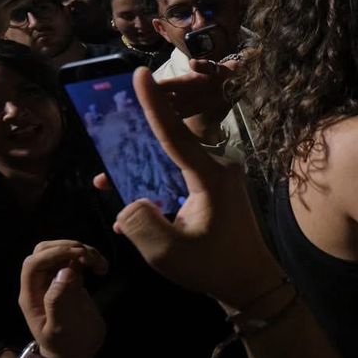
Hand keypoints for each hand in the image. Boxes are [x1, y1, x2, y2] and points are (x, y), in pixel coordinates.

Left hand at [18, 240, 108, 357]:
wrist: (75, 355)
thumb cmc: (65, 345)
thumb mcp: (60, 327)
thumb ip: (59, 300)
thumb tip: (65, 271)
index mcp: (31, 295)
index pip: (34, 263)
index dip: (54, 253)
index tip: (79, 256)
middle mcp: (40, 284)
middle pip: (44, 251)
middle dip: (67, 247)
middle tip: (89, 257)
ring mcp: (55, 281)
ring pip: (61, 252)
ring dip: (81, 251)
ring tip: (99, 264)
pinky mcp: (70, 281)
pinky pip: (75, 260)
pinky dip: (89, 258)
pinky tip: (101, 268)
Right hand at [105, 67, 284, 310]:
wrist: (251, 284)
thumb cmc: (213, 268)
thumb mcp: (166, 252)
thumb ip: (138, 222)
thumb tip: (129, 203)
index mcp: (211, 176)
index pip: (174, 134)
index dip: (153, 104)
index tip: (139, 73)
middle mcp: (219, 168)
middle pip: (169, 144)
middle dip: (135, 140)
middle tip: (107, 128)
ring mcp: (219, 177)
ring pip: (170, 162)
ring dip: (140, 170)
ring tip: (107, 180)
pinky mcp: (216, 188)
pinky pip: (179, 177)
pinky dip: (156, 186)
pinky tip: (131, 206)